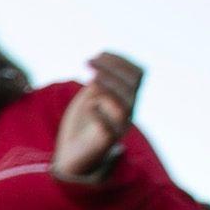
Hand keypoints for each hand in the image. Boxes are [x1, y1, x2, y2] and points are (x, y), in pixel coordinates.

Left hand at [51, 51, 143, 183]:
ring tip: (90, 80)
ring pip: (125, 106)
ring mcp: (118, 127)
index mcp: (128, 97)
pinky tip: (88, 106)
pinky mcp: (104, 142)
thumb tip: (102, 65)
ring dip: (108, 87)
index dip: (120, 60)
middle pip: (132, 85)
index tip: (98, 54)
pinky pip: (109, 129)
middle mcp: (128, 111)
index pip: (138, 74)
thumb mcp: (91, 94)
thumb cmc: (83, 122)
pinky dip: (99, 114)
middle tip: (87, 62)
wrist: (72, 155)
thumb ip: (100, 81)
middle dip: (111, 68)